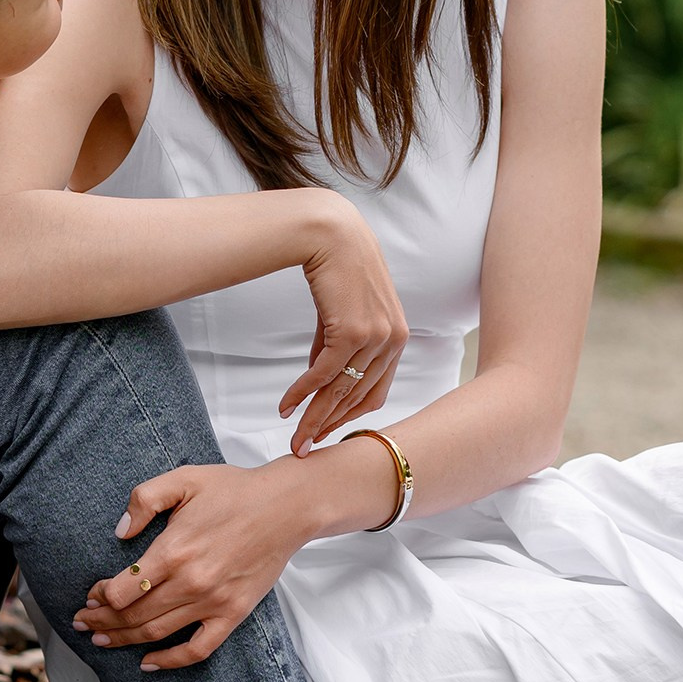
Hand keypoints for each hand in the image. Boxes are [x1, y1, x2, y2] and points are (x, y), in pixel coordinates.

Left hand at [72, 449, 388, 670]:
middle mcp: (190, 581)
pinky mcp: (233, 614)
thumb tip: (119, 531)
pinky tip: (149, 663)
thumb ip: (144, 499)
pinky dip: (170, 661)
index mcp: (174, 550)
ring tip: (101, 641)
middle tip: (82, 623)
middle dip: (102, 622)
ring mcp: (212, 602)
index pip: (122, 588)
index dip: (100, 597)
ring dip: (123, 640)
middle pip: (133, 615)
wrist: (287, 506)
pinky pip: (198, 649)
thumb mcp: (183, 478)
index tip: (90, 596)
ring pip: (156, 633)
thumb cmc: (234, 490)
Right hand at [279, 194, 409, 453]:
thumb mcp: (344, 312)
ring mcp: (375, 337)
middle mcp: (393, 341)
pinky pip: (324, 373)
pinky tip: (286, 405)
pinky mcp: (352, 331)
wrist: (332, 233)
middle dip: (328, 427)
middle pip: (357, 399)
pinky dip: (303, 393)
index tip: (325, 433)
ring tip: (294, 438)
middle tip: (305, 447)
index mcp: (396, 338)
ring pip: (340, 391)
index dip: (348, 417)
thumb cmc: (338, 268)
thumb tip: (321, 378)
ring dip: (313, 417)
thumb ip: (337, 346)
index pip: (374, 392)